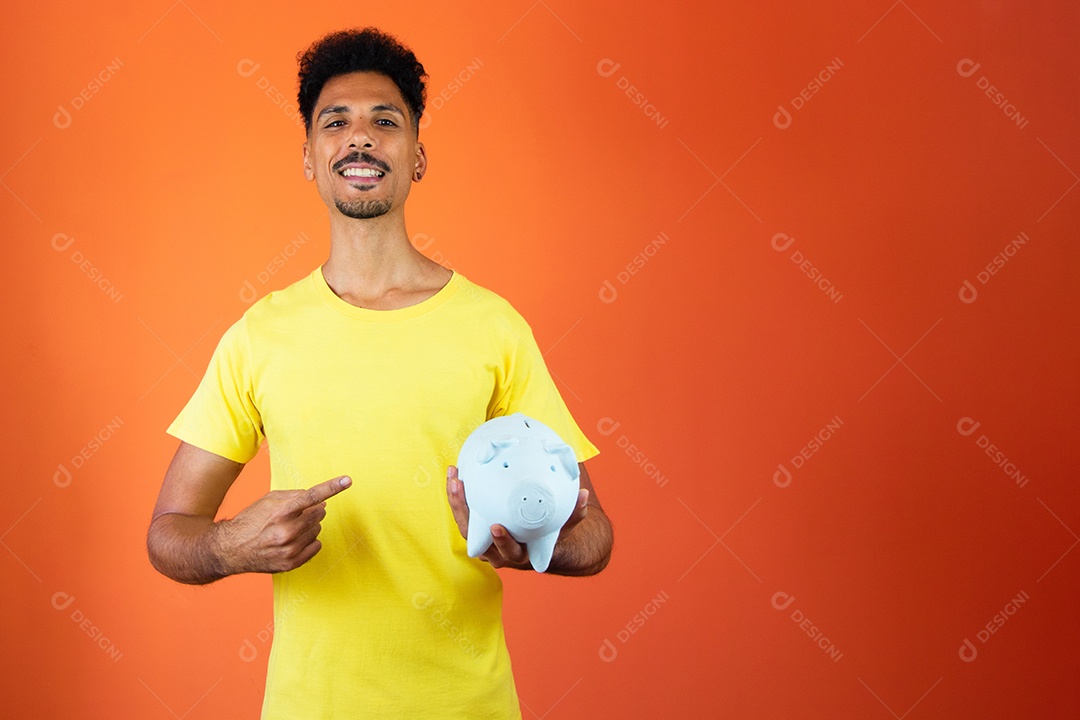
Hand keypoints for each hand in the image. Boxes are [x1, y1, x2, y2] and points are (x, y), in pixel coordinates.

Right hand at [216, 475, 351, 573]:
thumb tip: (321, 500)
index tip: (347, 480)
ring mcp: (290, 548)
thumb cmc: (251, 521)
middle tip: (296, 514)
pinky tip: (293, 540)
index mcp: (281, 511)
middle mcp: (287, 530)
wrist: (231, 549)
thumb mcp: (268, 500)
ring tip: (289, 528)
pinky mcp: (292, 563)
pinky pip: (316, 546)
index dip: (332, 487)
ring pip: (318, 529)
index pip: (312, 496)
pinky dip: (309, 541)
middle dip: (313, 510)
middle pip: (320, 513)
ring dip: (309, 526)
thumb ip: (295, 496)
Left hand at [446, 465, 588, 569]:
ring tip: (455, 477)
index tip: (496, 526)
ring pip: (465, 526)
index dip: (502, 542)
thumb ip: (574, 514)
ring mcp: (485, 543)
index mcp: (521, 554)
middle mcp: (499, 553)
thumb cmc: (551, 534)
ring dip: (457, 503)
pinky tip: (455, 473)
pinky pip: (464, 514)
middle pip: (476, 540)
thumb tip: (583, 495)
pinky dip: (457, 496)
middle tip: (462, 490)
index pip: (509, 552)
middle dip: (466, 516)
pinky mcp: (476, 530)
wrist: (539, 546)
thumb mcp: (564, 527)